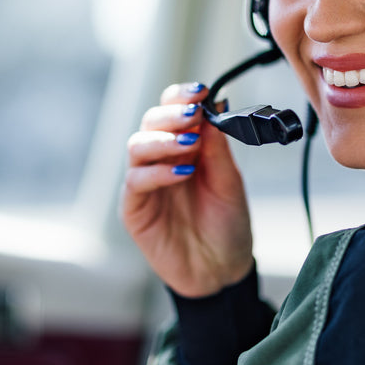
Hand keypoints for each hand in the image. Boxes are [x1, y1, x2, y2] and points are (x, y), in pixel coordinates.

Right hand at [122, 82, 252, 297]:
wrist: (221, 272)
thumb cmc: (226, 225)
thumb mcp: (230, 182)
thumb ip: (218, 147)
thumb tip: (216, 104)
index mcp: (184, 147)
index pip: (173, 110)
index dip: (182, 97)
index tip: (201, 92)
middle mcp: (160, 159)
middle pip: (150, 122)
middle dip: (171, 114)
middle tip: (193, 113)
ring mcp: (145, 183)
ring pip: (137, 146)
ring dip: (162, 140)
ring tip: (189, 144)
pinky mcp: (134, 209)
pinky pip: (136, 181)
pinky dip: (158, 172)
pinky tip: (181, 172)